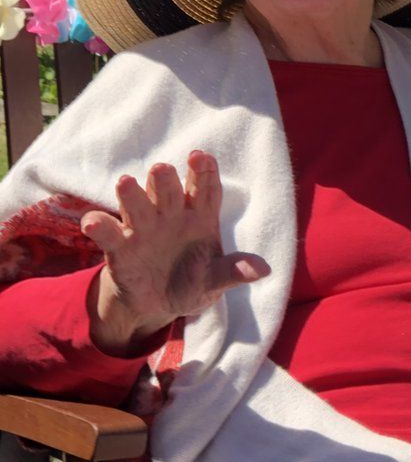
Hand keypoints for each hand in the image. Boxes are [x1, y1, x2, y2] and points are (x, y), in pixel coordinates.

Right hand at [81, 150, 270, 354]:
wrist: (159, 305)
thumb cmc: (193, 282)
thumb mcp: (215, 280)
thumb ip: (234, 271)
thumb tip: (263, 270)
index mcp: (200, 217)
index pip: (204, 189)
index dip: (203, 172)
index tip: (201, 156)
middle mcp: (171, 215)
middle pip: (170, 191)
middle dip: (166, 180)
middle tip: (161, 168)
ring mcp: (144, 228)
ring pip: (138, 203)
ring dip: (132, 194)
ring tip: (126, 182)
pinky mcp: (120, 247)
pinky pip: (109, 233)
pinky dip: (100, 226)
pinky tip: (94, 222)